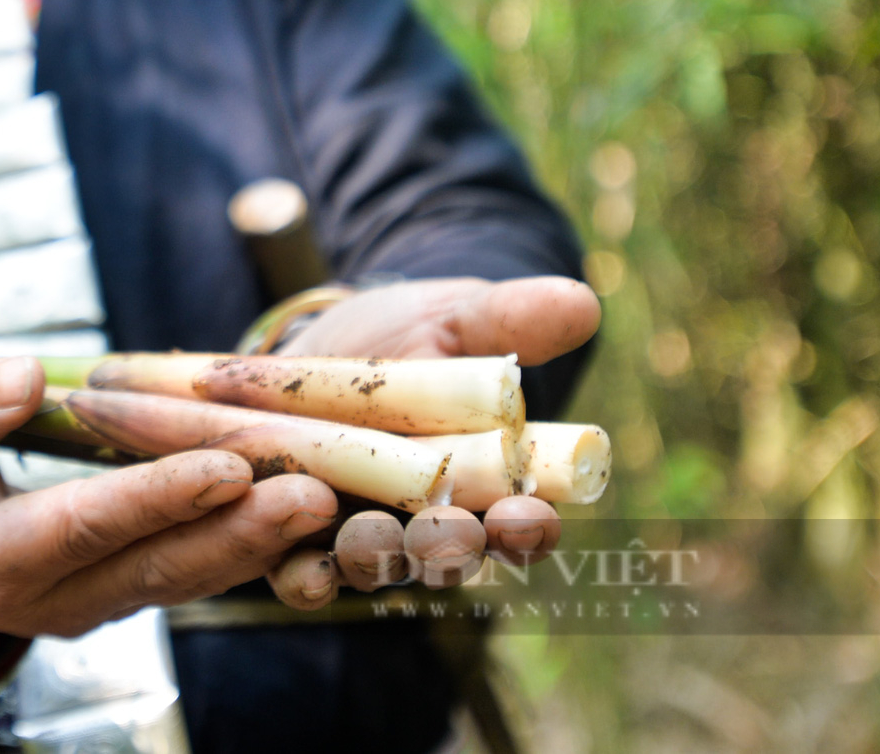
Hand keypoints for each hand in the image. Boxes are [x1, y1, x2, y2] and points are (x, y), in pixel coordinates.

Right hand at [0, 356, 337, 637]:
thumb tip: (22, 375)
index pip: (83, 528)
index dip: (155, 497)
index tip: (223, 466)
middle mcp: (52, 602)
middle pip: (157, 567)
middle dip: (237, 530)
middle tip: (311, 492)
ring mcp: (96, 608)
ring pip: (188, 579)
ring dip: (260, 543)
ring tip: (326, 500)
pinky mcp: (127, 596)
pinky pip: (195, 576)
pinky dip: (251, 550)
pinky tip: (305, 518)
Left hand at [266, 275, 599, 607]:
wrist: (302, 345)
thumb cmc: (394, 337)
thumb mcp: (449, 320)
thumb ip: (510, 321)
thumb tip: (585, 303)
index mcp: (484, 484)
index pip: (521, 524)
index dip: (528, 528)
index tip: (526, 514)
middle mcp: (426, 526)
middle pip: (447, 556)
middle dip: (449, 548)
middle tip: (449, 531)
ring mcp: (358, 537)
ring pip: (374, 566)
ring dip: (373, 557)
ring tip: (370, 534)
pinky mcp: (294, 539)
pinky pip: (298, 574)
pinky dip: (301, 576)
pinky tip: (301, 568)